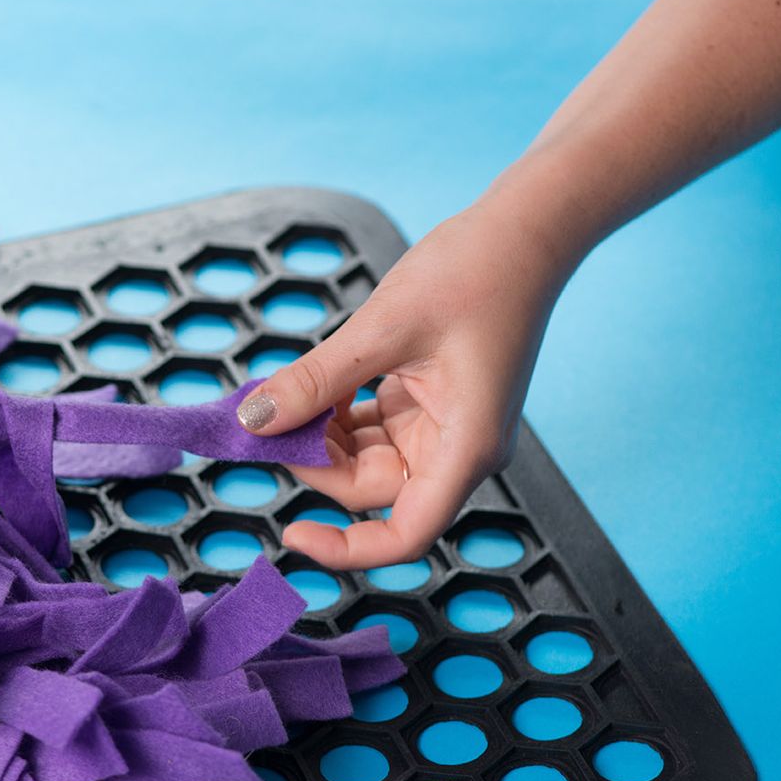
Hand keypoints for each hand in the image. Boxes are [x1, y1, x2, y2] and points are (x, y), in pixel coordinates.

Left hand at [236, 203, 573, 569]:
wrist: (524, 232)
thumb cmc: (475, 272)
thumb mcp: (383, 328)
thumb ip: (317, 380)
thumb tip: (255, 419)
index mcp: (467, 448)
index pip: (406, 535)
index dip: (348, 548)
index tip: (291, 532)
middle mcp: (460, 451)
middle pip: (373, 491)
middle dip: (317, 462)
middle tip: (266, 421)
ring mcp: (444, 429)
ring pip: (367, 461)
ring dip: (322, 437)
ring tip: (284, 396)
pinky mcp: (429, 406)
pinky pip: (373, 430)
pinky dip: (337, 414)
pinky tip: (311, 387)